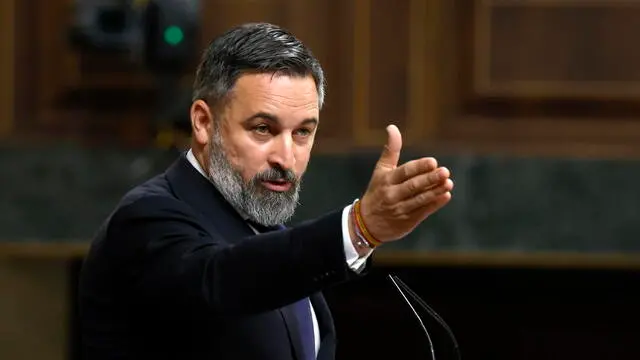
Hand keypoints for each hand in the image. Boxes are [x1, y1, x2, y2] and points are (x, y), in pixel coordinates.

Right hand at [357, 125, 452, 242]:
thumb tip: (392, 127)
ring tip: (448, 183)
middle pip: (413, 186)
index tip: (433, 162)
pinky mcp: (407, 221)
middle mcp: (392, 194)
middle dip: (430, 179)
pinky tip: (445, 195)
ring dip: (435, 191)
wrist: (366, 224)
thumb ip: (390, 150)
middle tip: (445, 171)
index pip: (405, 172)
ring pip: (420, 199)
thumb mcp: (380, 171)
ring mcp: (400, 209)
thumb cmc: (377, 191)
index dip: (419, 167)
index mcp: (387, 180)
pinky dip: (434, 204)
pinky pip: (423, 212)